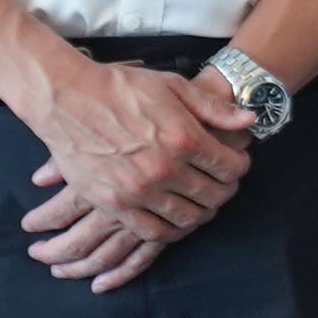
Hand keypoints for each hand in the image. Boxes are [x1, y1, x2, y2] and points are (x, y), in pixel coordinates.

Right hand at [16, 56, 252, 287]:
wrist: (67, 99)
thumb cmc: (121, 88)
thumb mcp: (173, 86)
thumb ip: (213, 108)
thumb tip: (250, 121)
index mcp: (184, 138)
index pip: (230, 168)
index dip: (239, 167)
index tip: (236, 163)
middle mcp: (165, 168)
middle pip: (213, 195)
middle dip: (225, 191)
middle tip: (222, 185)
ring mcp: (138, 190)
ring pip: (187, 218)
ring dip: (201, 213)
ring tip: (200, 202)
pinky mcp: (114, 203)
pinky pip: (152, 232)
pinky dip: (170, 231)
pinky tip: (174, 220)